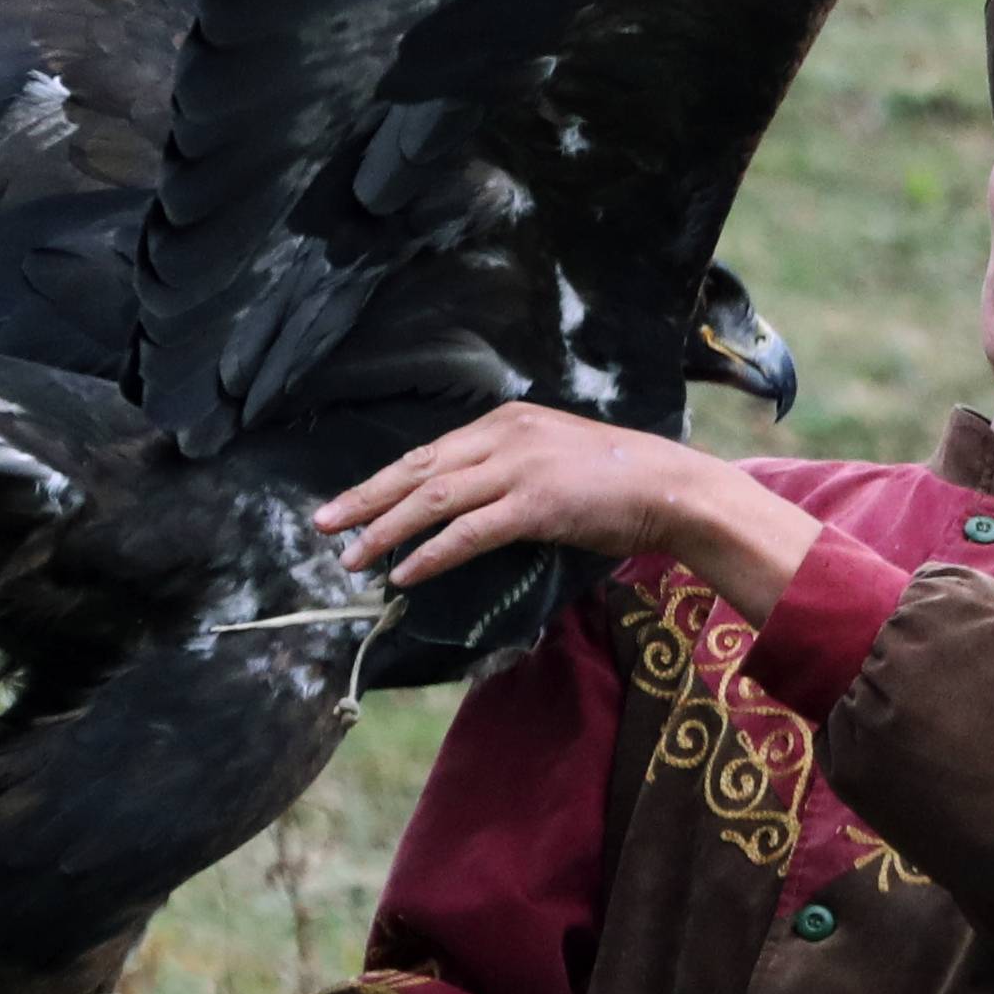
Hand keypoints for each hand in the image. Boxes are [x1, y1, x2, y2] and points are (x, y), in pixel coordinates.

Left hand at [320, 404, 821, 621]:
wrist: (672, 488)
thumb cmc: (620, 482)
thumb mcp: (555, 460)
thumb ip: (510, 472)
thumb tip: (468, 509)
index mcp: (507, 421)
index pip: (430, 452)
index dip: (384, 480)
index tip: (348, 503)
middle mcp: (506, 435)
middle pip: (418, 467)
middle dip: (365, 498)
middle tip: (322, 524)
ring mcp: (519, 467)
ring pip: (433, 497)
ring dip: (386, 529)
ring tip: (351, 556)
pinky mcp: (535, 503)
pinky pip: (468, 532)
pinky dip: (431, 552)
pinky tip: (405, 573)